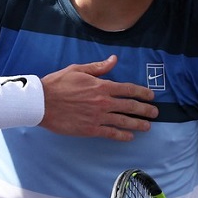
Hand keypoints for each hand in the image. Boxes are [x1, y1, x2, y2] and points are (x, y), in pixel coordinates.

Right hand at [39, 56, 157, 140]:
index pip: (128, 89)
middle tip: (155, 113)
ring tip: (148, 126)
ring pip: (124, 121)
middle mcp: (103, 102)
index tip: (151, 96)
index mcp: (101, 86)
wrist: (42, 102)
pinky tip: (130, 137)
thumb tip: (114, 60)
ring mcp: (98, 117)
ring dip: (138, 124)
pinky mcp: (90, 129)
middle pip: (130, 106)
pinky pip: (111, 133)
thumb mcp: (77, 70)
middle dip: (145, 110)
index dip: (142, 93)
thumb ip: (98, 67)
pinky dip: (122, 135)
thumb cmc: (57, 84)